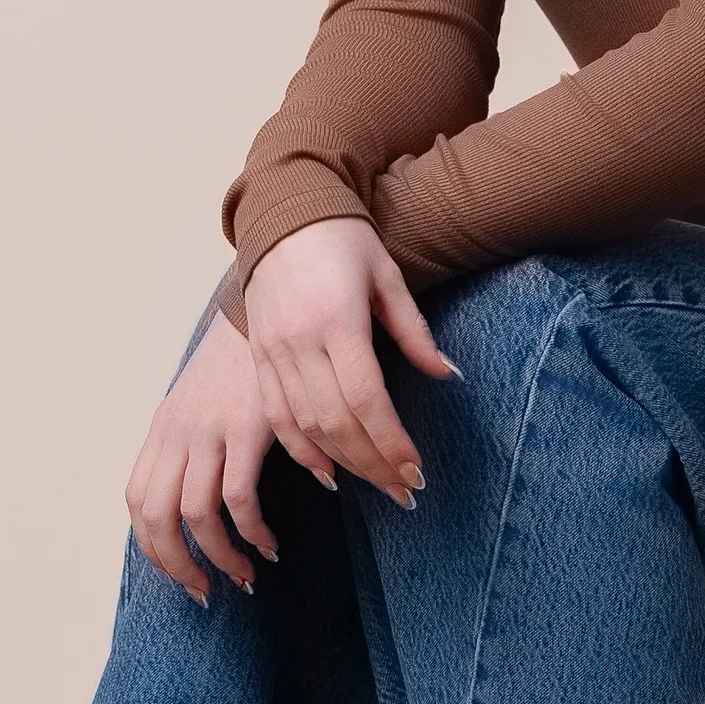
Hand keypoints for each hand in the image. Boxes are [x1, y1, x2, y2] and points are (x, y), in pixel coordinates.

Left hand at [124, 309, 279, 604]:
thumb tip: (196, 492)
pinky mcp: (247, 427)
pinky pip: (239, 498)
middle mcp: (178, 431)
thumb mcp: (205, 399)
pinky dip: (252, 532)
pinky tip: (270, 544)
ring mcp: (210, 430)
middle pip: (157, 518)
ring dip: (220, 557)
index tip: (179, 572)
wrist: (272, 306)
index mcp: (164, 428)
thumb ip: (194, 440)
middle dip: (178, 566)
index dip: (153, 546)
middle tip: (206, 592)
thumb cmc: (246, 359)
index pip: (138, 501)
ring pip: (196, 516)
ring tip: (247, 576)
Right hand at [245, 218, 454, 508]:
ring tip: (376, 484)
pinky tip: (328, 472)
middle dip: (373, 463)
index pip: (366, 397)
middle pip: (337, 421)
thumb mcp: (388, 275)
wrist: (283, 212)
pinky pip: (276, 416)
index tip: (415, 470)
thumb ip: (413, 329)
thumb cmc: (343, 238)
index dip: (391, 441)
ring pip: (305, 426)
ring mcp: (274, 351)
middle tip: (404, 491)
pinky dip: (301, 450)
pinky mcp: (258, 358)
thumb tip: (446, 374)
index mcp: (337, 318)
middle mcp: (300, 341)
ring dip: (343, 463)